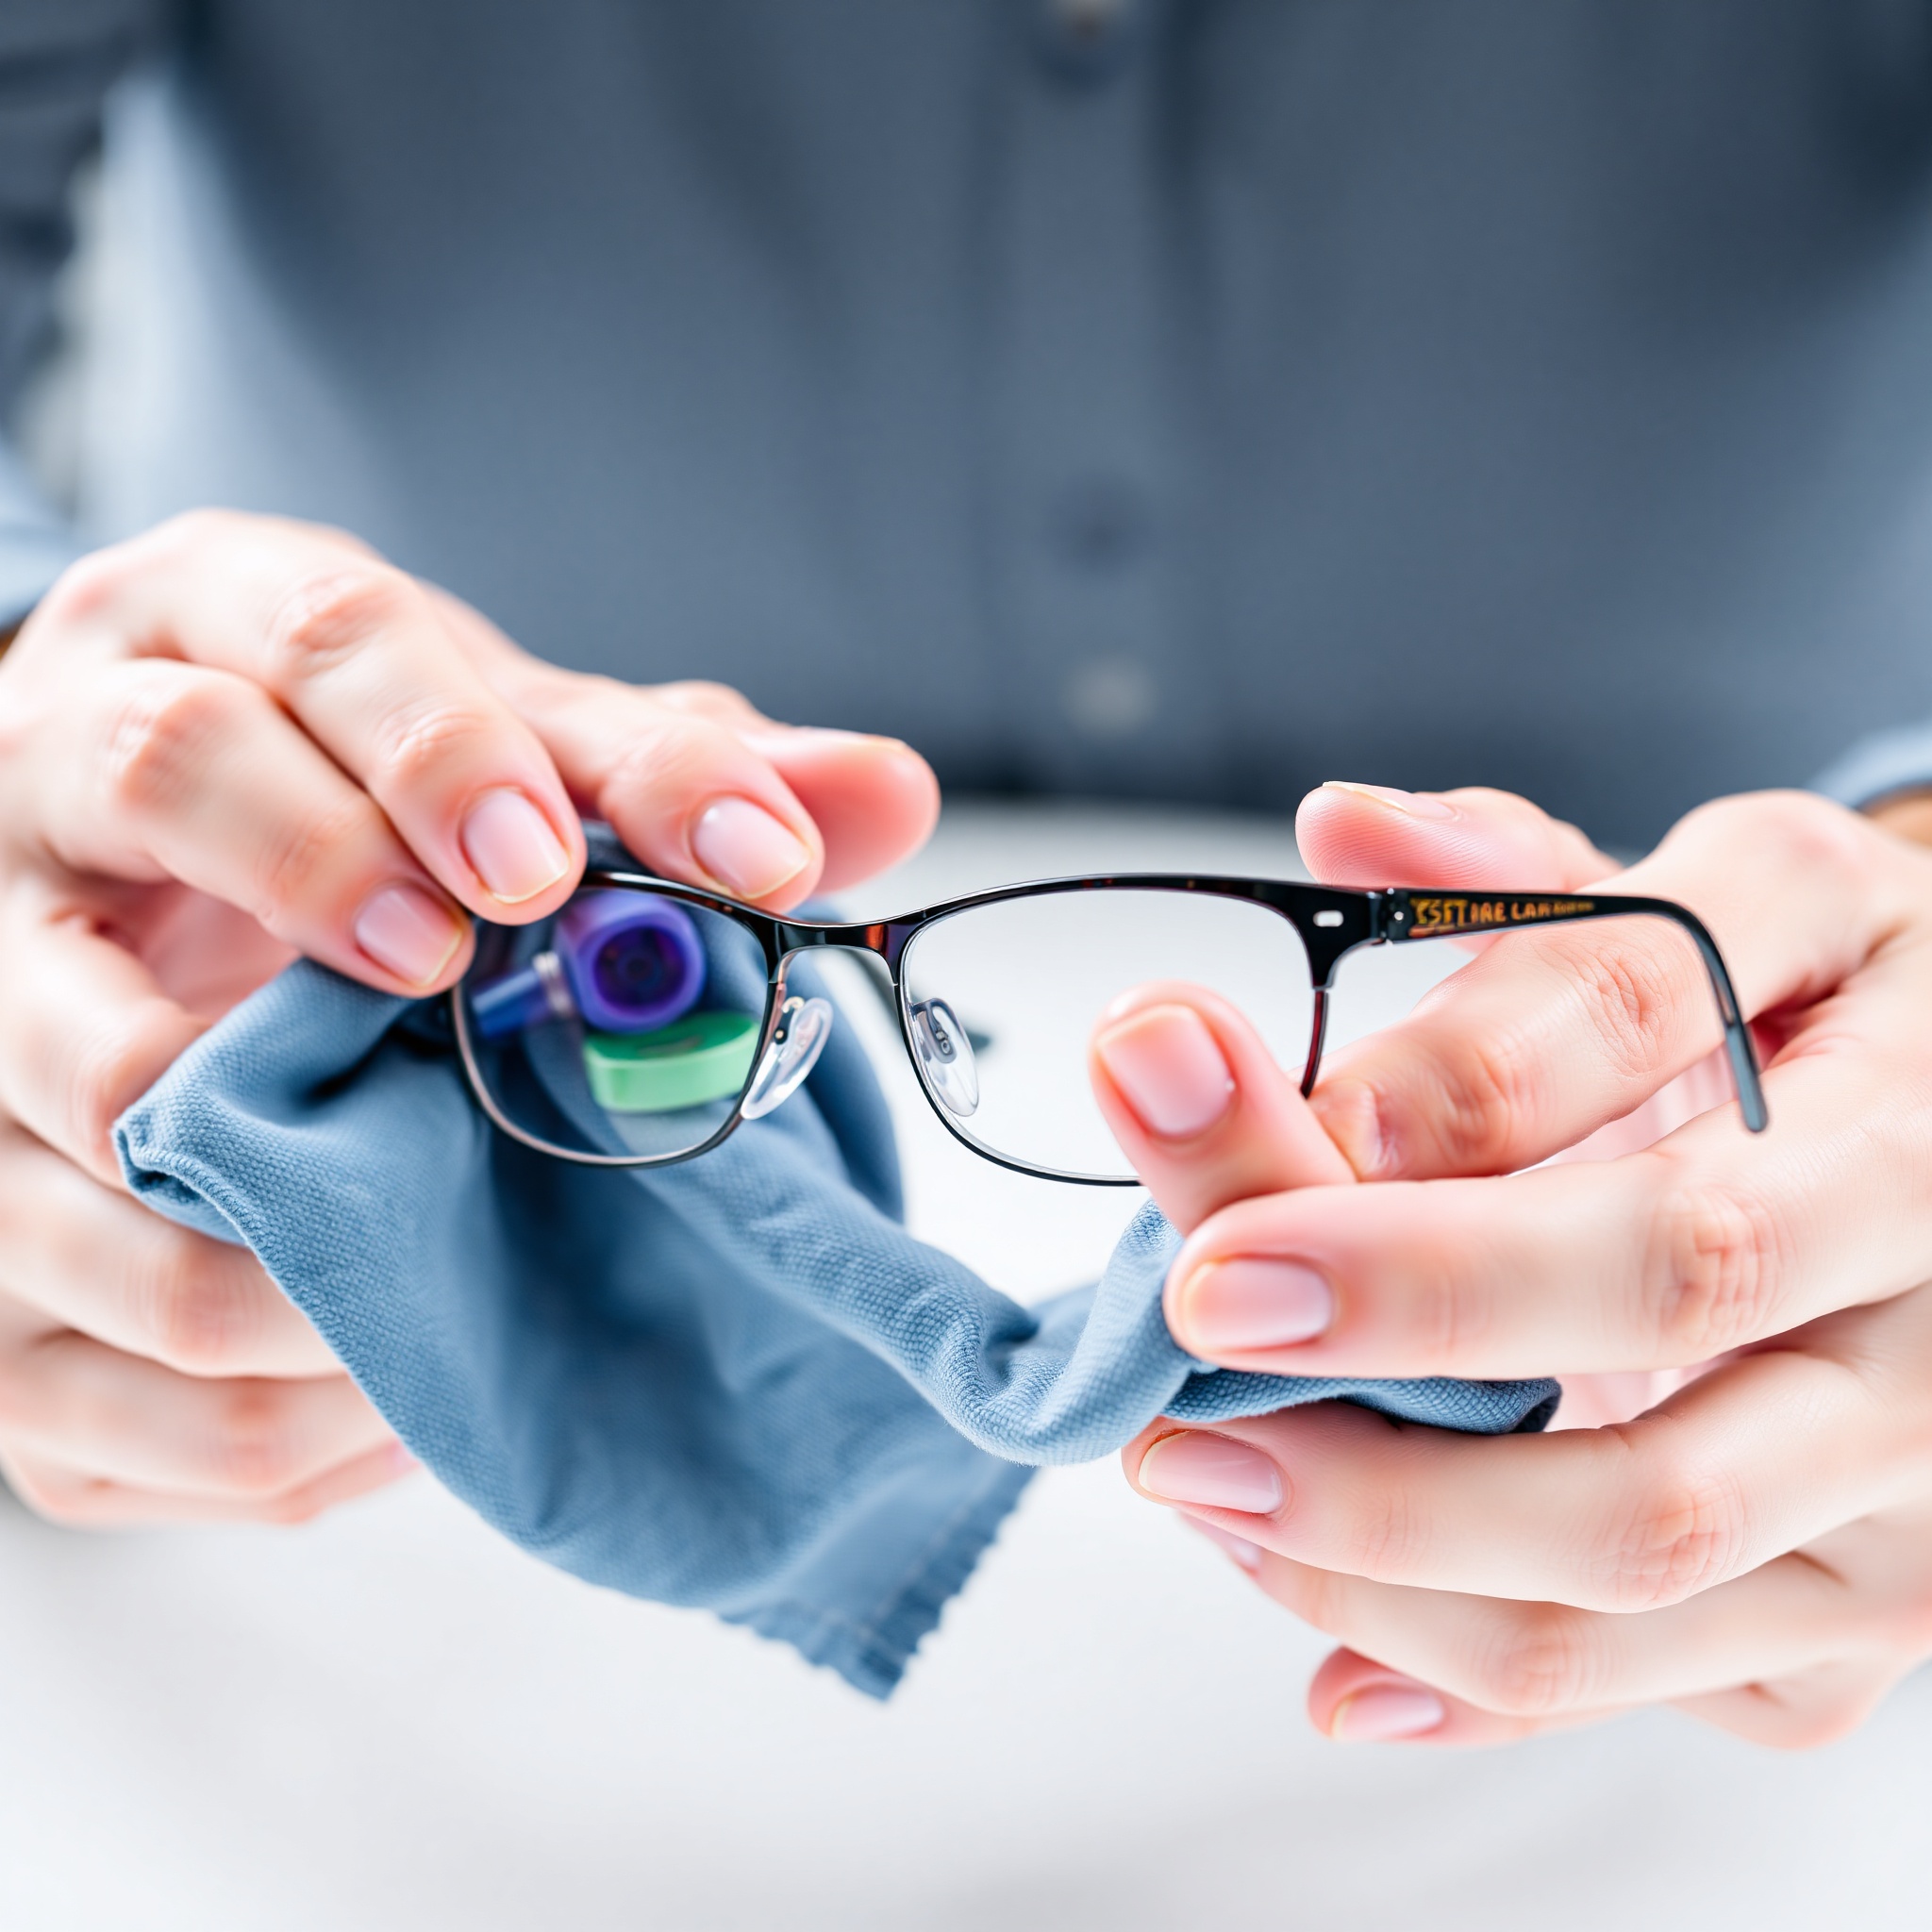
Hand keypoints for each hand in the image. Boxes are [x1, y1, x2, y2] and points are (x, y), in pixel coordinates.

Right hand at [0, 509, 936, 1524]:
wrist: (155, 874)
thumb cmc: (358, 796)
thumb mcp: (506, 752)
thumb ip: (675, 783)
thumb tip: (892, 798)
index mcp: (219, 627)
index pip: (323, 639)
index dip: (443, 754)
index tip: (549, 867)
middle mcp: (60, 778)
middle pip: (165, 774)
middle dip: (332, 871)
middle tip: (455, 979)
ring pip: (79, 1090)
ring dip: (283, 1192)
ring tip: (443, 1236)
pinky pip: (65, 1338)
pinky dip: (242, 1394)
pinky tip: (382, 1382)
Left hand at [1093, 779, 1931, 1748]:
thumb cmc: (1785, 1028)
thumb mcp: (1681, 906)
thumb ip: (1503, 874)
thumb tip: (1339, 827)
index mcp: (1863, 978)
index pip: (1636, 1011)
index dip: (1418, 1080)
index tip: (1212, 1111)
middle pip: (1675, 1272)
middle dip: (1396, 1304)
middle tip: (1187, 1320)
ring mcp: (1922, 1442)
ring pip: (1650, 1526)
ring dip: (1380, 1519)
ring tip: (1198, 1470)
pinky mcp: (1877, 1606)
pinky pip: (1668, 1677)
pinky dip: (1471, 1671)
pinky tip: (1331, 1639)